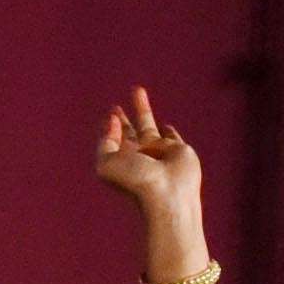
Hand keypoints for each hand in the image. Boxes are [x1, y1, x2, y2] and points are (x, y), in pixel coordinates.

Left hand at [95, 82, 204, 220]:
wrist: (167, 193)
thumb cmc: (134, 180)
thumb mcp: (106, 163)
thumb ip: (105, 142)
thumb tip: (111, 121)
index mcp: (119, 159)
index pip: (112, 138)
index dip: (110, 126)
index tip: (112, 114)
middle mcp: (138, 155)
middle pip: (127, 132)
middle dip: (121, 119)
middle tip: (115, 107)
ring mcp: (157, 151)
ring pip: (148, 124)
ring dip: (142, 108)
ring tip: (137, 90)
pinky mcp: (177, 148)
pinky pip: (172, 135)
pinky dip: (169, 130)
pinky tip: (165, 126)